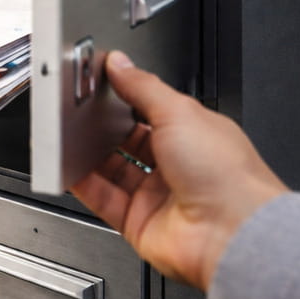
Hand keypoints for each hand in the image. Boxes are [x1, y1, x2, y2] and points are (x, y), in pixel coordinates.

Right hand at [71, 51, 288, 291]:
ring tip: (68, 138)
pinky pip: (102, 198)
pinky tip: (70, 169)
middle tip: (78, 113)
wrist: (231, 234)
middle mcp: (176, 166)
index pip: (150, 110)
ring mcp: (157, 196)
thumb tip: (119, 64)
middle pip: (128, 141)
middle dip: (103, 127)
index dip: (124, 98)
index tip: (98, 88)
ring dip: (90, 156)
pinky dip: (83, 184)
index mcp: (194, 134)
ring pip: (112, 170)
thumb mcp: (180, 112)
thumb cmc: (227, 175)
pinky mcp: (138, 222)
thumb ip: (143, 87)